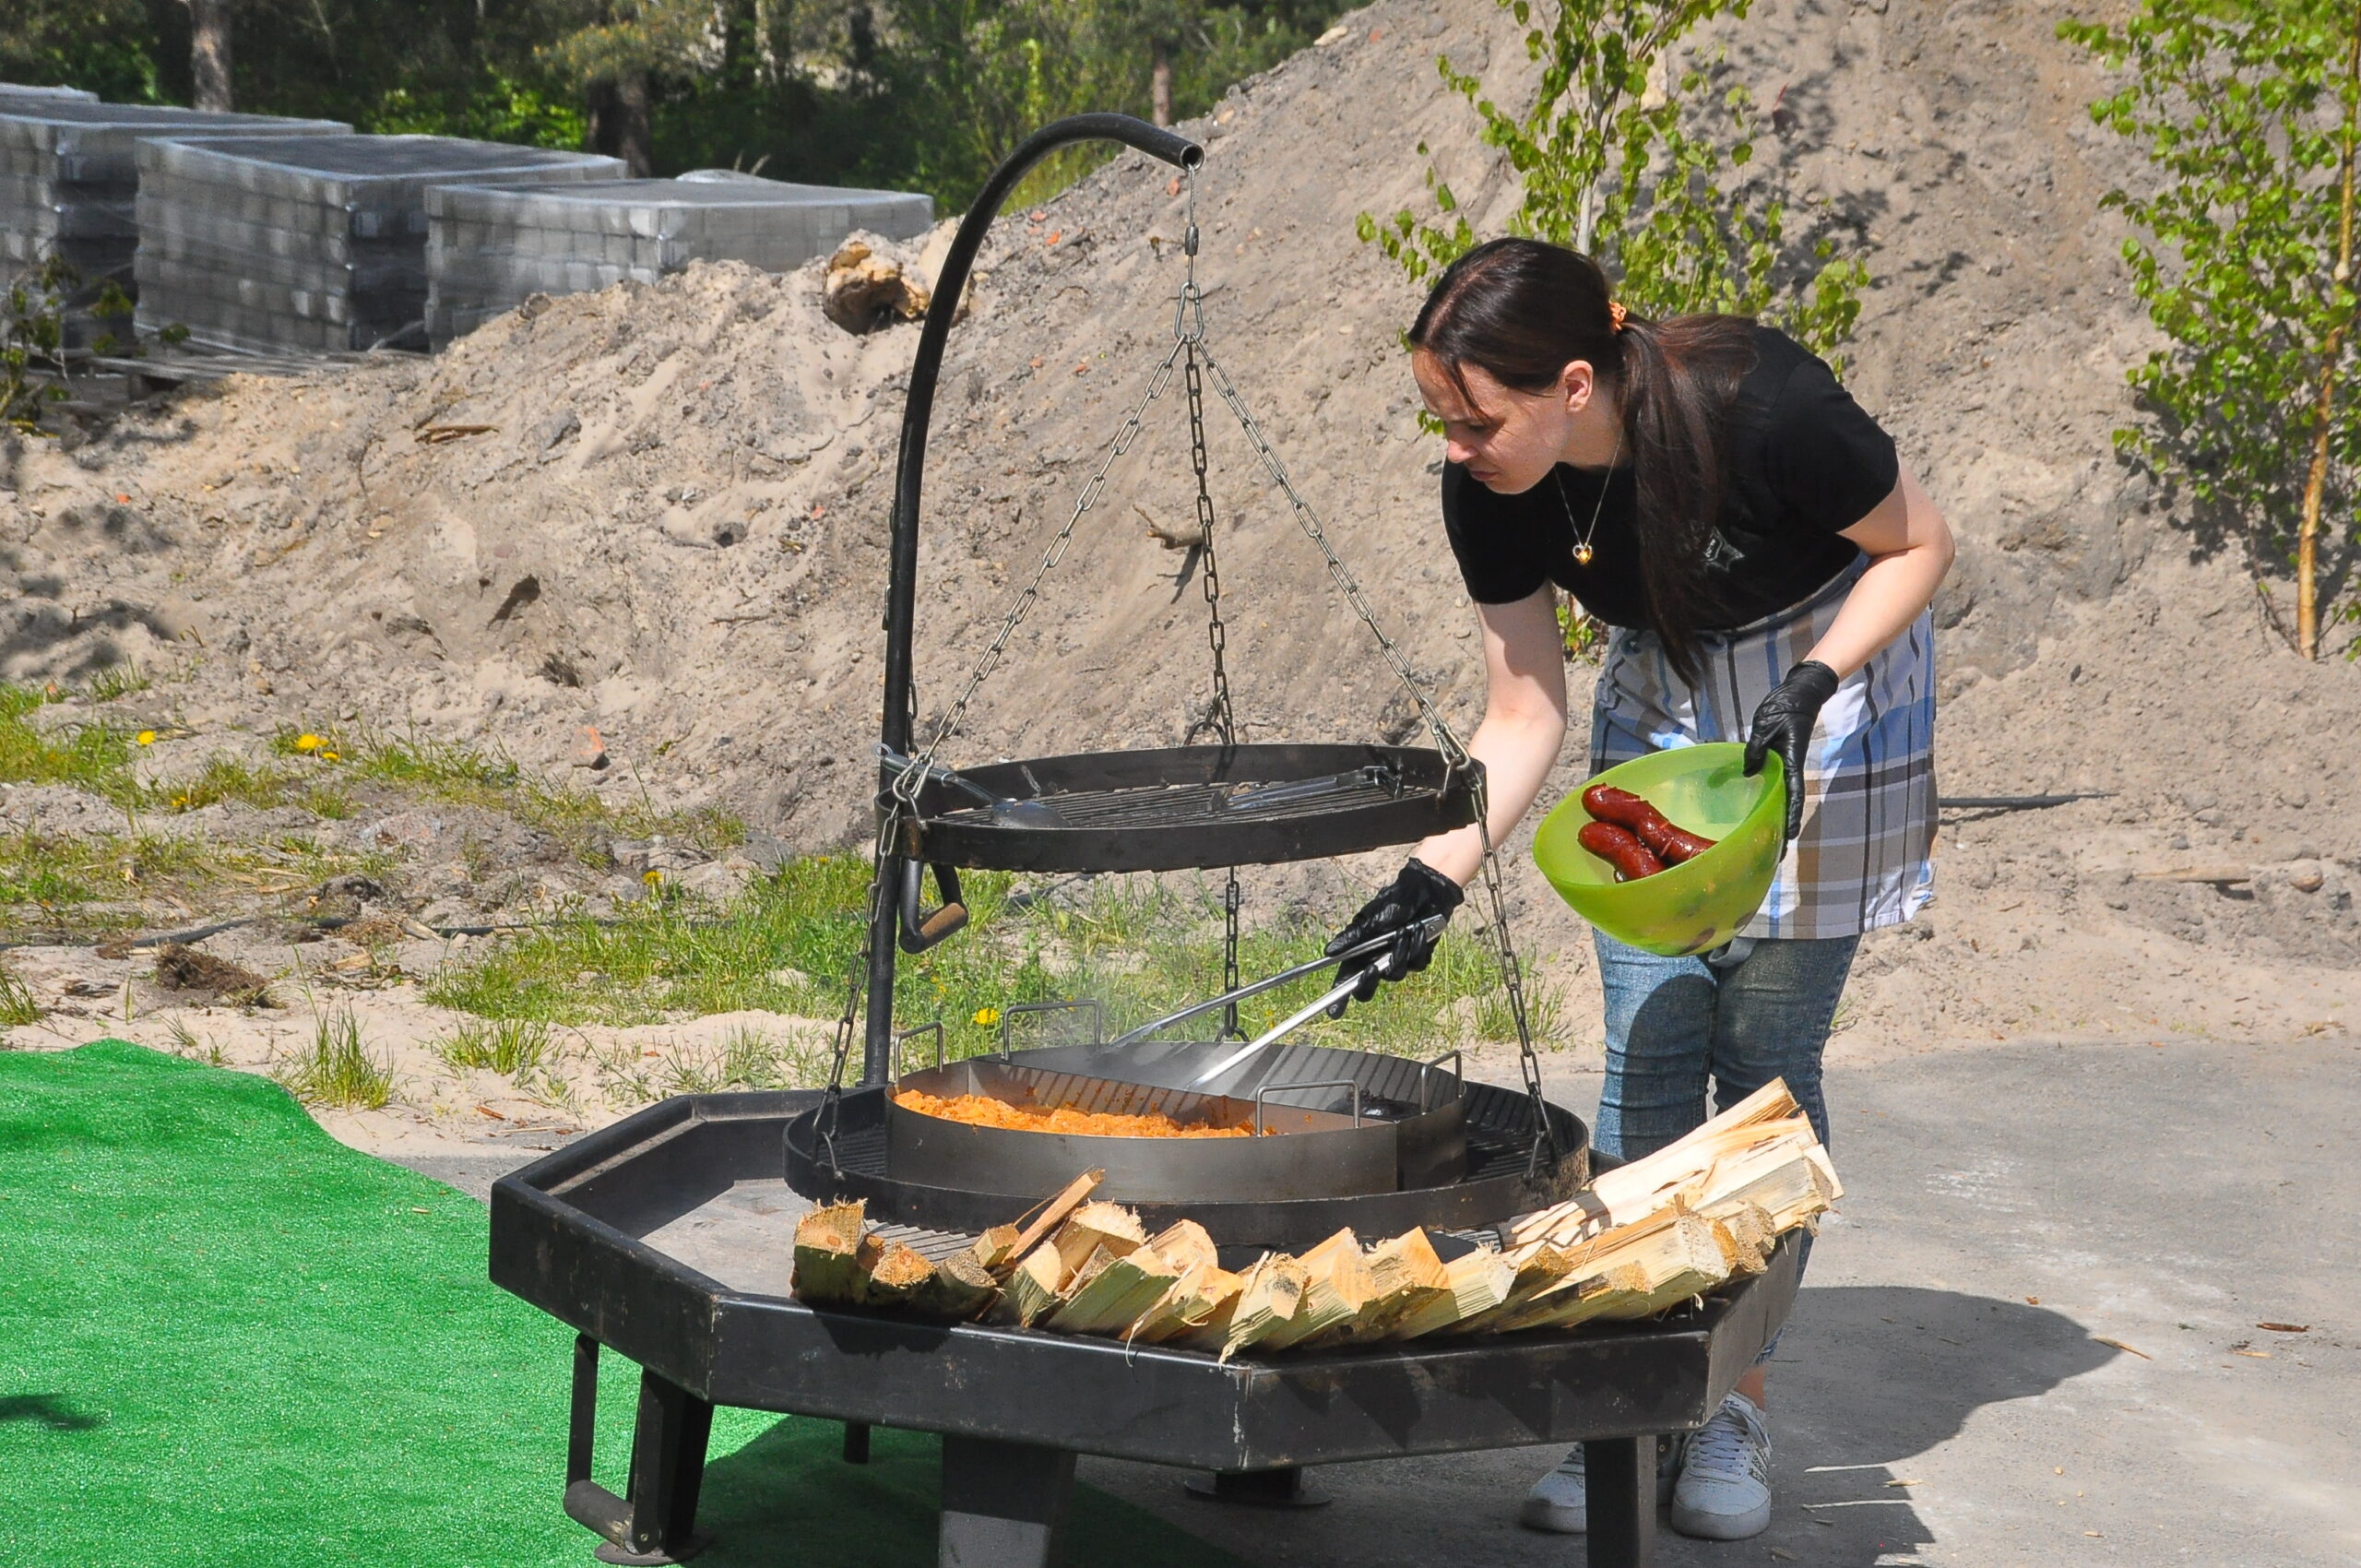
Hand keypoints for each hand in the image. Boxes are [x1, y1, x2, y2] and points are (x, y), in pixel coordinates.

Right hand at [1322, 858, 1463, 1016]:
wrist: (1425, 894)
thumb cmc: (1393, 903)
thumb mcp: (1369, 919)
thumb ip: (1352, 938)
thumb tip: (1329, 952)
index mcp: (1360, 954)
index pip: (1346, 981)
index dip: (1339, 999)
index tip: (1334, 1013)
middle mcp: (1376, 961)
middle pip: (1369, 989)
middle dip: (1371, 980)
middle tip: (1373, 968)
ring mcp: (1398, 962)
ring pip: (1396, 974)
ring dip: (1400, 951)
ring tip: (1405, 930)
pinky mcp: (1418, 959)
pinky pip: (1417, 965)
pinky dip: (1418, 947)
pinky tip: (1420, 930)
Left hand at [1744, 660, 1840, 840]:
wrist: (1800, 693)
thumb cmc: (1784, 708)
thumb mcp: (1764, 727)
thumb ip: (1756, 749)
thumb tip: (1748, 772)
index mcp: (1790, 761)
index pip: (1792, 793)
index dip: (1791, 815)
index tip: (1789, 837)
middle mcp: (1792, 767)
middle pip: (1790, 802)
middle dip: (1784, 826)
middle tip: (1776, 852)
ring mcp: (1788, 765)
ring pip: (1784, 796)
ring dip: (1779, 817)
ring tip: (1769, 840)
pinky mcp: (1782, 760)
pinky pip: (1778, 785)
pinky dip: (1773, 800)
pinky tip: (1763, 809)